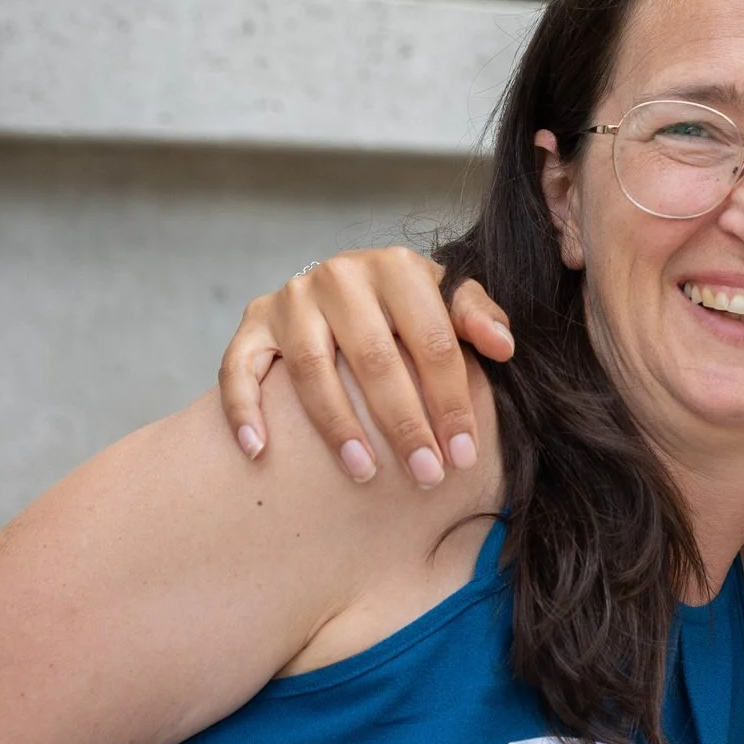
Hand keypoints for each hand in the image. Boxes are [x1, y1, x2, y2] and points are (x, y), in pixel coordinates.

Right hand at [218, 248, 514, 484]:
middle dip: (404, 425)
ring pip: (312, 369)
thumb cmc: (410, 304)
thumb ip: (478, 317)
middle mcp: (340, 276)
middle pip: (375, 360)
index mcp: (398, 268)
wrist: (348, 283)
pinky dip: (244, 409)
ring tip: (364, 473)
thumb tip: (504, 347)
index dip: (452, 401)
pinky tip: (259, 451)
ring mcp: (292, 298)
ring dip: (338, 428)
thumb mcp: (449, 300)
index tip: (464, 454)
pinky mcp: (253, 321)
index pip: (433, 342)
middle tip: (425, 474)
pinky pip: (239, 367)